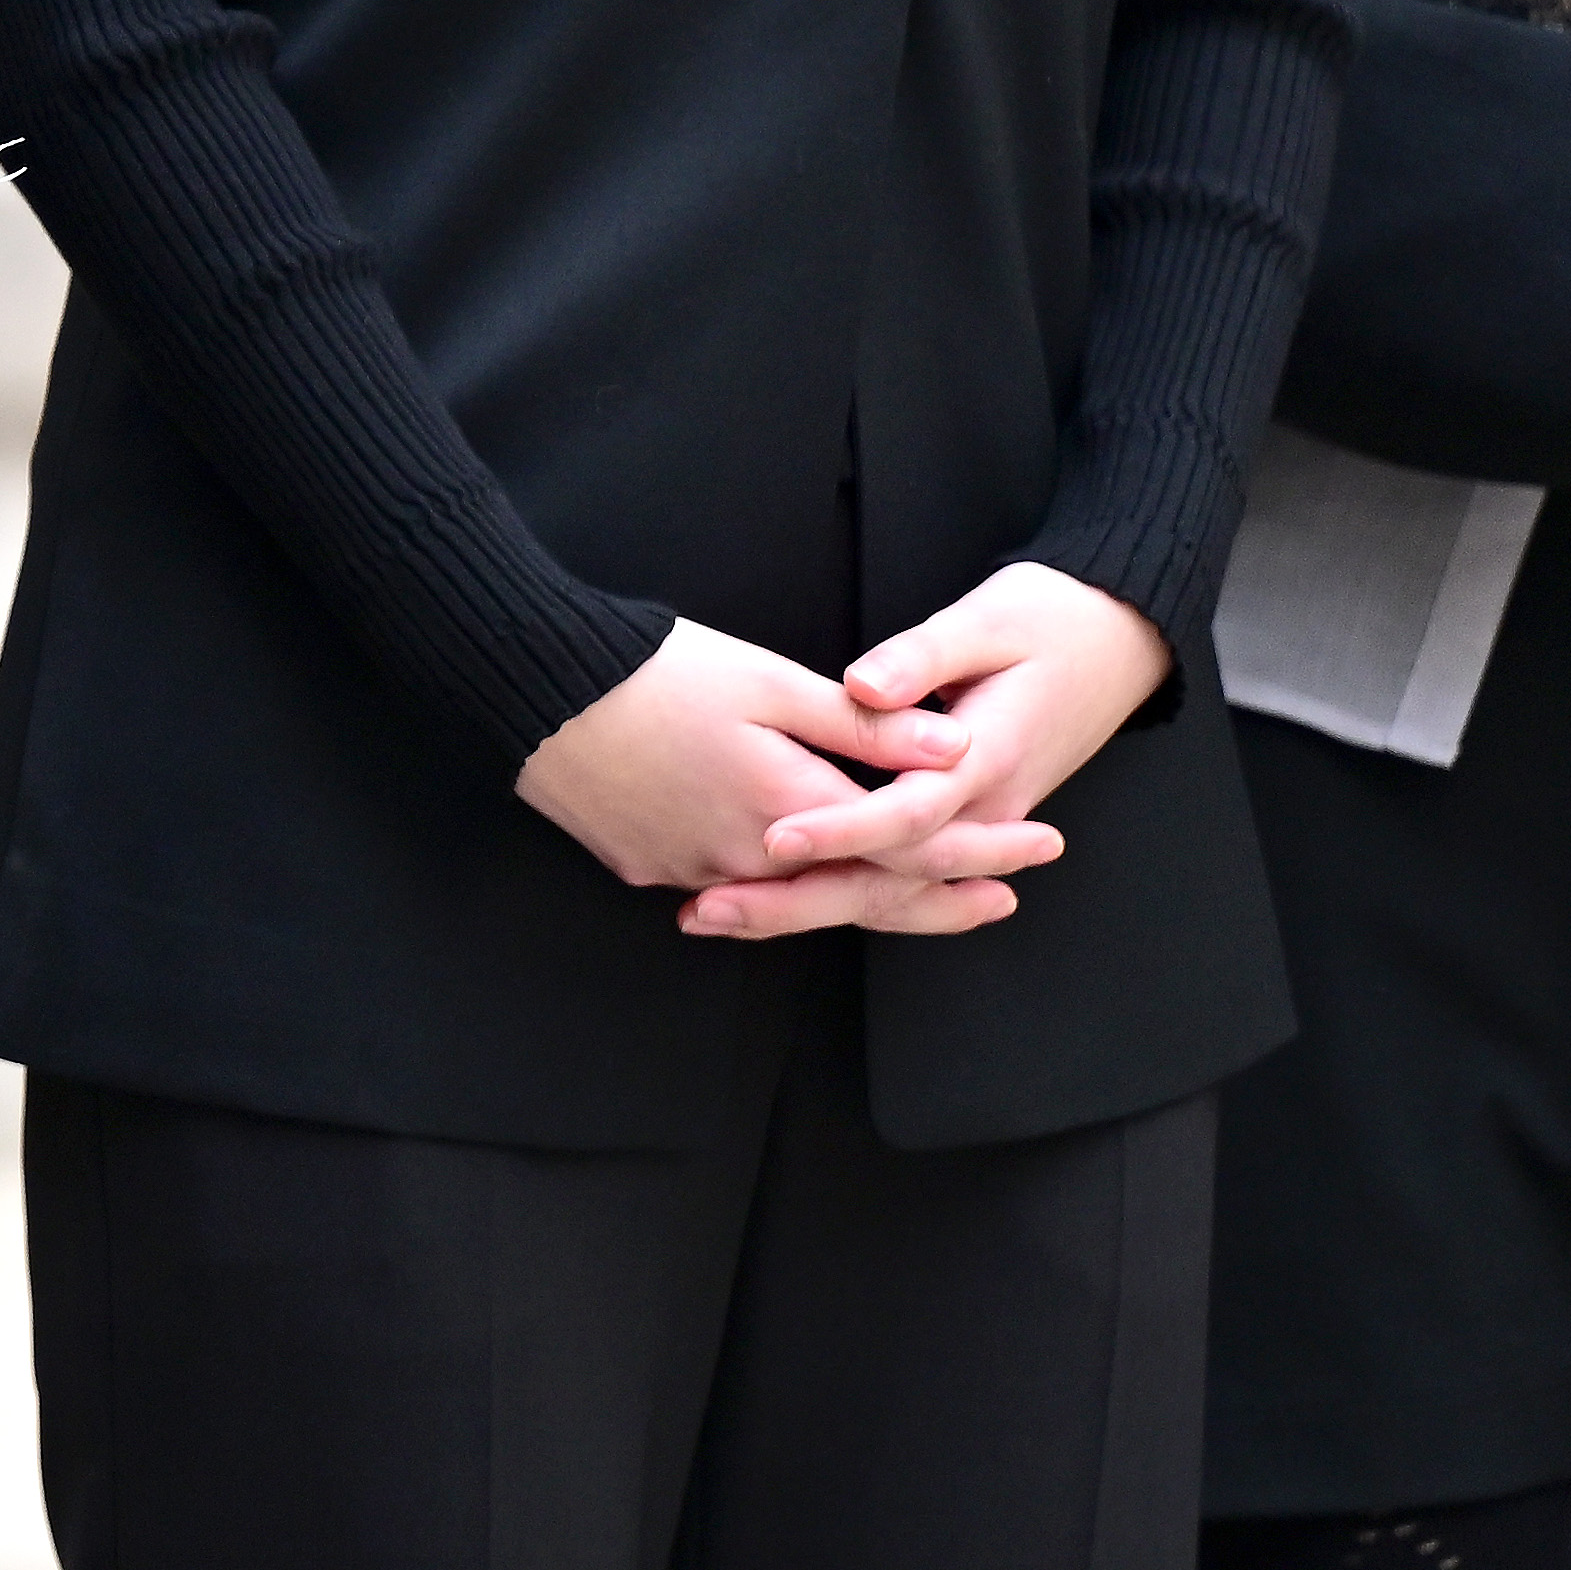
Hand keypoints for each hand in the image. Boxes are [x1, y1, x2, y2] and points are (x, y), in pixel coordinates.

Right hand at [513, 620, 1026, 938]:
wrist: (532, 685)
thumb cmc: (652, 668)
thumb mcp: (769, 680)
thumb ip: (864, 724)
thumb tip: (953, 749)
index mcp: (787, 807)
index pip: (909, 847)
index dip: (979, 847)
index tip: (1038, 844)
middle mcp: (747, 859)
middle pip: (864, 896)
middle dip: (941, 899)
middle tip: (1004, 899)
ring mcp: (692, 872)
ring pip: (799, 902)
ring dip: (865, 898)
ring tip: (922, 894)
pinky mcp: (648, 867)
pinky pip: (734, 888)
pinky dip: (782, 886)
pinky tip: (801, 871)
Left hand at [736, 564, 1171, 936]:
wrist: (1122, 642)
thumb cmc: (1054, 621)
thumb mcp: (988, 620)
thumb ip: (920, 657)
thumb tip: (862, 685)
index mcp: (987, 761)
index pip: (904, 815)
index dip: (837, 830)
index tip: (773, 838)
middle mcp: (983, 809)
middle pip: (887, 877)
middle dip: (797, 899)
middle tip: (710, 907)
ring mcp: (977, 822)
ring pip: (890, 887)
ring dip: (806, 905)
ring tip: (719, 913)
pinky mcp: (965, 818)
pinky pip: (900, 870)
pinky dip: (843, 890)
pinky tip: (779, 896)